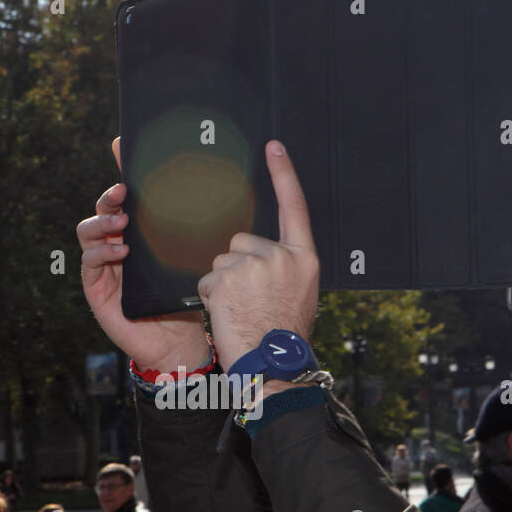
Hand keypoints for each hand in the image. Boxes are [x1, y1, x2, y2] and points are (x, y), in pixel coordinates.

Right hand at [76, 136, 207, 371]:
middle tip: (124, 191)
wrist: (180, 342)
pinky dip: (101, 254)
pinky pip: (89, 263)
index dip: (121, 169)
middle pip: (104, 207)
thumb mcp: (191, 259)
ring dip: (102, 221)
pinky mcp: (97, 287)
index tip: (121, 145)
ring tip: (122, 222)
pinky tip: (120, 253)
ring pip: (88, 230)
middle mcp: (119, 243)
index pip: (128, 196)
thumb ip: (189, 232)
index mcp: (141, 232)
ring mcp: (104, 265)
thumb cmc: (186, 299)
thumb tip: (213, 195)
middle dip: (110, 195)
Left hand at [196, 140, 319, 372]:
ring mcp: (254, 265)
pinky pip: (207, 278)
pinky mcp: (227, 278)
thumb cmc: (283, 335)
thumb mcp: (298, 294)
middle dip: (236, 265)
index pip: (295, 207)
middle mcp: (281, 256)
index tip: (274, 146)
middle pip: (241, 240)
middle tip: (249, 300)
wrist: (274, 365)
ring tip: (239, 309)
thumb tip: (254, 250)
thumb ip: (283, 265)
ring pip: (221, 259)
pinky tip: (226, 313)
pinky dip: (210, 296)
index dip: (284, 174)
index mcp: (304, 258)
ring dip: (222, 282)